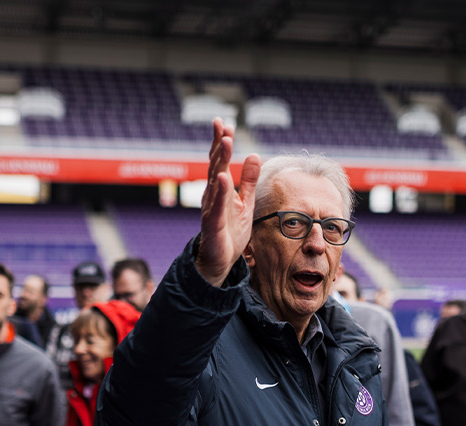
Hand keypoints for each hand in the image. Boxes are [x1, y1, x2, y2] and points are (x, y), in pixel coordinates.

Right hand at [197, 117, 261, 286]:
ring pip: (214, 182)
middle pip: (215, 166)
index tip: (225, 124)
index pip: (220, 161)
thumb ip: (249, 180)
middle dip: (219, 146)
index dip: (221, 143)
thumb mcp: (245, 202)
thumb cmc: (230, 231)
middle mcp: (212, 195)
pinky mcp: (212, 225)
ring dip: (219, 161)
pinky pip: (215, 206)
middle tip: (223, 126)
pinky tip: (223, 178)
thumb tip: (254, 155)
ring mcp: (210, 209)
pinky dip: (219, 192)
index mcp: (220, 189)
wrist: (220, 261)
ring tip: (224, 143)